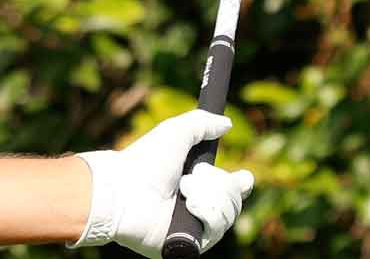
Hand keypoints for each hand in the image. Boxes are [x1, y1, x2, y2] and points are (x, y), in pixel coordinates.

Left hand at [70, 109, 253, 255]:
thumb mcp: (174, 133)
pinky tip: (187, 205)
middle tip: (191, 177)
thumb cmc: (144, 161)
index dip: (240, 184)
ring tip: (183, 189)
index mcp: (194, 184)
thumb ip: (201, 124)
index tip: (244, 176)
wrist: (125, 191)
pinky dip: (205, 212)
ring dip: (209, 195)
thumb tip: (226, 123)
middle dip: (219, 183)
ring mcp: (194, 228)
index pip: (229, 189)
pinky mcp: (191, 245)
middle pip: (234, 200)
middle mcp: (196, 208)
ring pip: (229, 213)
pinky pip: (217, 229)